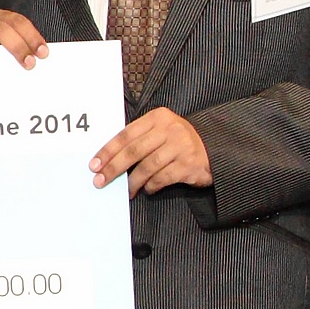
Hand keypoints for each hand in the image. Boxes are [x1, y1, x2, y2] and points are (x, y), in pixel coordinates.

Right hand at [0, 9, 47, 66]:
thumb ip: (20, 48)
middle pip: (6, 28)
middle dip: (21, 45)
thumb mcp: (5, 48)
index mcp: (1, 20)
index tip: (42, 52)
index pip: (19, 22)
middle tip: (30, 62)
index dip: (32, 36)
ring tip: (17, 65)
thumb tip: (40, 58)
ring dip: (7, 50)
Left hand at [90, 108, 211, 192]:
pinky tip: (147, 189)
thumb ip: (139, 138)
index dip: (108, 150)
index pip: (126, 134)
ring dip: (133, 182)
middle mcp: (170, 129)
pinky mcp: (189, 164)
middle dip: (114, 168)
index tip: (94, 164)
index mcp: (158, 117)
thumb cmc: (179, 141)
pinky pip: (162, 178)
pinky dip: (151, 186)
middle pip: (134, 151)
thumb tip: (109, 160)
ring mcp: (181, 146)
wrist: (215, 148)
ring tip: (127, 191)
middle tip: (100, 181)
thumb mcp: (161, 130)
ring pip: (147, 166)